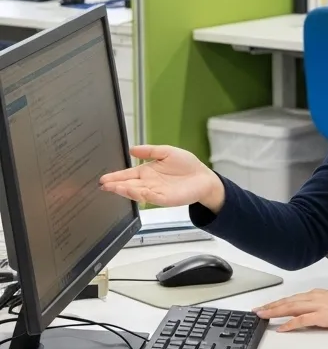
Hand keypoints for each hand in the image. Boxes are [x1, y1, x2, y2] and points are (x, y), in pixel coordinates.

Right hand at [99, 145, 223, 210]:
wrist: (203, 177)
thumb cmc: (186, 165)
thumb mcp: (167, 152)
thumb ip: (150, 151)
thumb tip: (131, 149)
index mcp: (146, 172)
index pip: (127, 174)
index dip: (115, 177)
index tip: (103, 178)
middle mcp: (148, 183)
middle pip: (128, 184)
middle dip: (115, 185)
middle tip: (103, 185)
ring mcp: (155, 192)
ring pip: (136, 192)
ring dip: (125, 190)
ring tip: (114, 187)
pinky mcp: (164, 199)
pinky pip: (151, 197)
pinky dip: (142, 194)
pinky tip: (135, 191)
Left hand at [254, 289, 327, 331]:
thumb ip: (316, 308)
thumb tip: (303, 316)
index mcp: (316, 294)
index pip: (291, 298)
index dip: (276, 303)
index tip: (264, 307)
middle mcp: (314, 297)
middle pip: (287, 301)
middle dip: (270, 306)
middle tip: (256, 311)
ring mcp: (318, 306)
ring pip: (291, 307)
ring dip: (275, 311)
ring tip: (263, 316)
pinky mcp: (323, 316)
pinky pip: (302, 319)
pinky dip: (290, 323)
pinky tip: (282, 327)